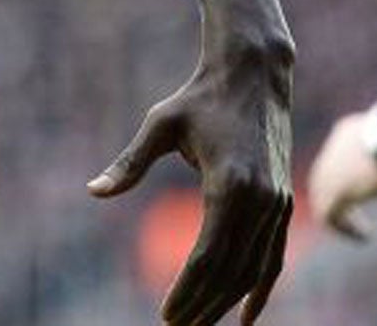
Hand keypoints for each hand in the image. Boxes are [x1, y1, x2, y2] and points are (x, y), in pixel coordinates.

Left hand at [89, 0, 294, 325]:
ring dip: (228, 303)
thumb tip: (93, 191)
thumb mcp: (160, 124)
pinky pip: (273, 257)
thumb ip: (130, 163)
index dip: (186, 290)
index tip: (166, 317)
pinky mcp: (283, 204)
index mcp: (229, 184)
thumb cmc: (200, 98)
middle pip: (230, 271)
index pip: (206, 255)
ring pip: (253, 269)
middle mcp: (259, 200)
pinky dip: (261, 288)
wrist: (253, 76)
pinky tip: (246, 317)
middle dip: (204, 306)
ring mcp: (276, 204)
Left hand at [305, 110, 376, 240]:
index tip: (367, 190)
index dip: (348, 176)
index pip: (337, 156)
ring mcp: (331, 170)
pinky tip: (366, 236)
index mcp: (346, 132)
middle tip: (357, 217)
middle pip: (324, 178)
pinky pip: (328, 215)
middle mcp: (333, 149)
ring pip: (322, 198)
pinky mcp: (336, 190)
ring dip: (342, 217)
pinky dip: (345, 228)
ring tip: (364, 231)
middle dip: (339, 198)